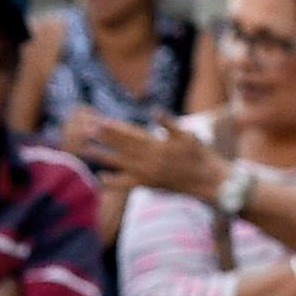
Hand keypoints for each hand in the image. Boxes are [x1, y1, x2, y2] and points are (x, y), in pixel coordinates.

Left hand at [73, 111, 229, 206]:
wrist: (209, 182)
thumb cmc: (201, 155)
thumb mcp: (188, 135)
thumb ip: (169, 124)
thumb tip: (154, 111)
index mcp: (158, 145)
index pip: (130, 134)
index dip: (113, 127)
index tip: (98, 120)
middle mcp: (149, 160)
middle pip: (121, 146)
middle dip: (103, 137)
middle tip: (85, 128)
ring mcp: (148, 174)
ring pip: (120, 163)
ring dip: (102, 155)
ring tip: (85, 148)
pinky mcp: (150, 184)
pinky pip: (128, 183)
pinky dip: (114, 181)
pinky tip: (101, 177)